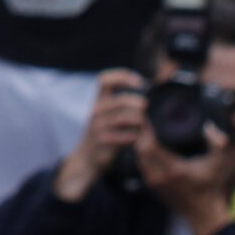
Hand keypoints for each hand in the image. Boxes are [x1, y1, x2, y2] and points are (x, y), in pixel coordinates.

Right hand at [54, 69, 145, 200]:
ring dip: (139, 120)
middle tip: (146, 107)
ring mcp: (99, 126)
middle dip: (136, 102)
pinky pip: (125, 136)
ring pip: (124, 118)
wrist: (88, 157)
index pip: (105, 80)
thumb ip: (121, 104)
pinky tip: (138, 137)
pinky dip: (135, 136)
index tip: (140, 82)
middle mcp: (97, 111)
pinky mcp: (104, 142)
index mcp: (99, 100)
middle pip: (119, 100)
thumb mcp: (107, 115)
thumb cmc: (104, 132)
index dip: (123, 76)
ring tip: (144, 124)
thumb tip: (147, 94)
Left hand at [137, 121, 234, 234]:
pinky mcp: (150, 186)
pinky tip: (145, 142)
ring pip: (138, 155)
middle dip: (141, 132)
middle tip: (144, 118)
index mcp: (174, 169)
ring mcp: (153, 182)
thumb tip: (207, 127)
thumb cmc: (211, 185)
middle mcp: (160, 176)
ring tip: (144, 128)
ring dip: (139, 142)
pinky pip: (140, 163)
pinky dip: (141, 152)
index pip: (150, 144)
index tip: (148, 115)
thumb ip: (217, 144)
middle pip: (140, 148)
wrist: (204, 213)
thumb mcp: (218, 164)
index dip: (147, 129)